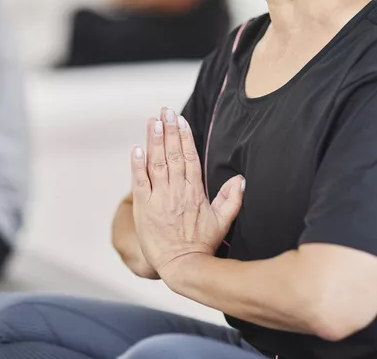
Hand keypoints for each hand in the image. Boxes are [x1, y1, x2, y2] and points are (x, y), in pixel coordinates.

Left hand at [130, 108, 244, 277]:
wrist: (183, 266)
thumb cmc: (203, 245)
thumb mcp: (223, 222)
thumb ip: (231, 199)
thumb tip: (240, 179)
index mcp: (195, 192)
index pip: (190, 158)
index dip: (185, 137)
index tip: (180, 119)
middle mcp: (177, 191)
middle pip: (172, 155)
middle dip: (169, 130)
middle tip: (165, 110)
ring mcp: (159, 198)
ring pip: (156, 163)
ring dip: (153, 141)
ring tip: (152, 121)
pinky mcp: (144, 208)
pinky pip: (140, 182)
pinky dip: (137, 165)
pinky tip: (136, 149)